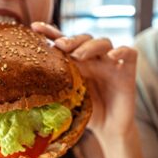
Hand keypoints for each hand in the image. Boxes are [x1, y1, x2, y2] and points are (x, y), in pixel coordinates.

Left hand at [31, 22, 136, 138]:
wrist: (110, 129)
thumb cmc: (88, 114)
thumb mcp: (68, 101)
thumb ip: (56, 91)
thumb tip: (28, 91)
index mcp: (77, 62)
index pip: (64, 42)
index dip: (50, 33)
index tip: (34, 28)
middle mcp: (94, 59)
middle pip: (84, 38)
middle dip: (71, 39)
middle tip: (60, 46)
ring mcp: (111, 63)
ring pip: (104, 42)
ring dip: (90, 46)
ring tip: (79, 55)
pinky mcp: (128, 70)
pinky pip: (129, 53)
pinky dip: (122, 50)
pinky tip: (112, 56)